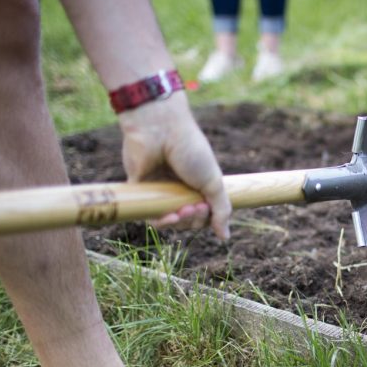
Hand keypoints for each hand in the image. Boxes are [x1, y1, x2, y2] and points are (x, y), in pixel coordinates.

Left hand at [118, 93, 231, 239]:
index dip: (206, 217)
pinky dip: (160, 222)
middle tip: (196, 207)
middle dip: (193, 219)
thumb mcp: (213, 181)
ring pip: (168, 220)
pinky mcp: (141, 189)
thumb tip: (225, 237)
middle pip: (186, 220)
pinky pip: (149, 215)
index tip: (207, 206)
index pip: (203, 213)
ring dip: (178, 222)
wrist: (161, 129)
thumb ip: (221, 209)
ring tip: (182, 211)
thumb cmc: (190, 150)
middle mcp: (178, 188)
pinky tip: (169, 218)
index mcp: (197, 184)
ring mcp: (159, 190)